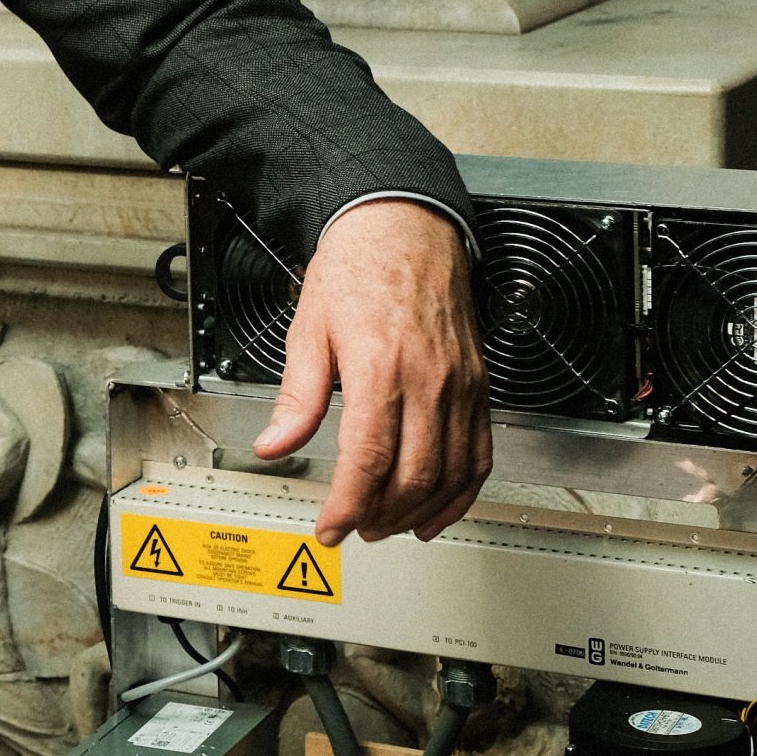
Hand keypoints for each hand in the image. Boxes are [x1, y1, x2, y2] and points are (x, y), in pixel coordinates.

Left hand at [250, 198, 491, 545]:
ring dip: (422, 511)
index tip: (330, 527)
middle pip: (414, 474)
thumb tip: (274, 443)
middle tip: (355, 529)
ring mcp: (461, 386)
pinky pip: (481, 452)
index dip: (348, 504)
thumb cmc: (358, 267)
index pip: (368, 458)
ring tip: (391, 526)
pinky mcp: (480, 385)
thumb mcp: (309, 327)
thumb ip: (297, 395)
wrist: (406, 226)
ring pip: (453, 472)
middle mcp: (428, 381)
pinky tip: (441, 506)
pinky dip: (464, 490)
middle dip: (381, 515)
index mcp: (380, 367)